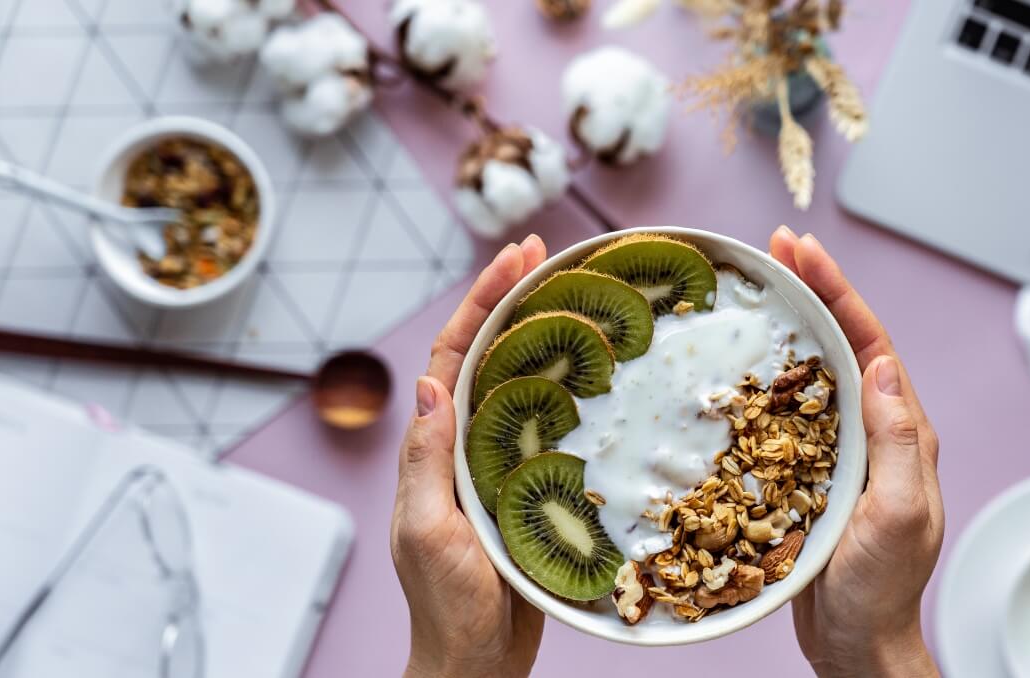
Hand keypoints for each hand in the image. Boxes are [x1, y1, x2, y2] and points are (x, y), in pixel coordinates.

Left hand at [391, 236, 548, 677]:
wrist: (477, 663)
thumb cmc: (447, 606)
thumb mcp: (428, 531)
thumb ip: (426, 462)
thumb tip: (430, 382)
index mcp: (438, 447)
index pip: (455, 357)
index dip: (481, 301)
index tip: (516, 255)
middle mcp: (468, 444)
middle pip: (489, 356)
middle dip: (512, 299)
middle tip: (550, 252)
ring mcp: (502, 463)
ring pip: (523, 384)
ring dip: (545, 335)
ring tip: (579, 293)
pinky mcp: (536, 488)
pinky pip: (553, 428)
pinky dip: (573, 392)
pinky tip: (603, 375)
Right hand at [771, 227, 943, 677]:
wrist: (854, 642)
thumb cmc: (880, 589)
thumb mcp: (900, 515)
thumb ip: (896, 442)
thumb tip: (881, 366)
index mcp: (901, 432)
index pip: (870, 343)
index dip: (838, 292)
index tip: (804, 251)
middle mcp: (873, 430)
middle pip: (842, 343)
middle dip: (814, 290)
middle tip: (775, 247)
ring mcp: (840, 449)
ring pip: (813, 371)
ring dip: (789, 324)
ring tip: (758, 285)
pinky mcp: (809, 470)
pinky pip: (787, 410)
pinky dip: (765, 376)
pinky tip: (738, 364)